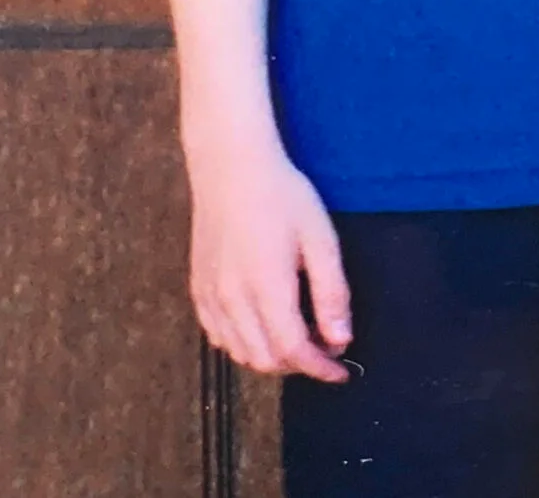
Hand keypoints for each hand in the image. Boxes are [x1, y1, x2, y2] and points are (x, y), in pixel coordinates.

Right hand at [187, 138, 351, 380]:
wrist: (230, 167)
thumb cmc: (282, 195)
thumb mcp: (320, 238)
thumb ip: (331, 292)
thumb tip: (340, 339)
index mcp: (265, 287)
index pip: (292, 350)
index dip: (319, 368)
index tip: (340, 371)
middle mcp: (231, 299)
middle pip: (265, 360)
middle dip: (299, 365)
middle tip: (325, 349)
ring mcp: (210, 296)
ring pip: (240, 353)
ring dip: (272, 357)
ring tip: (299, 337)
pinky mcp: (198, 289)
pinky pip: (219, 336)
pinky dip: (244, 345)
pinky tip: (264, 326)